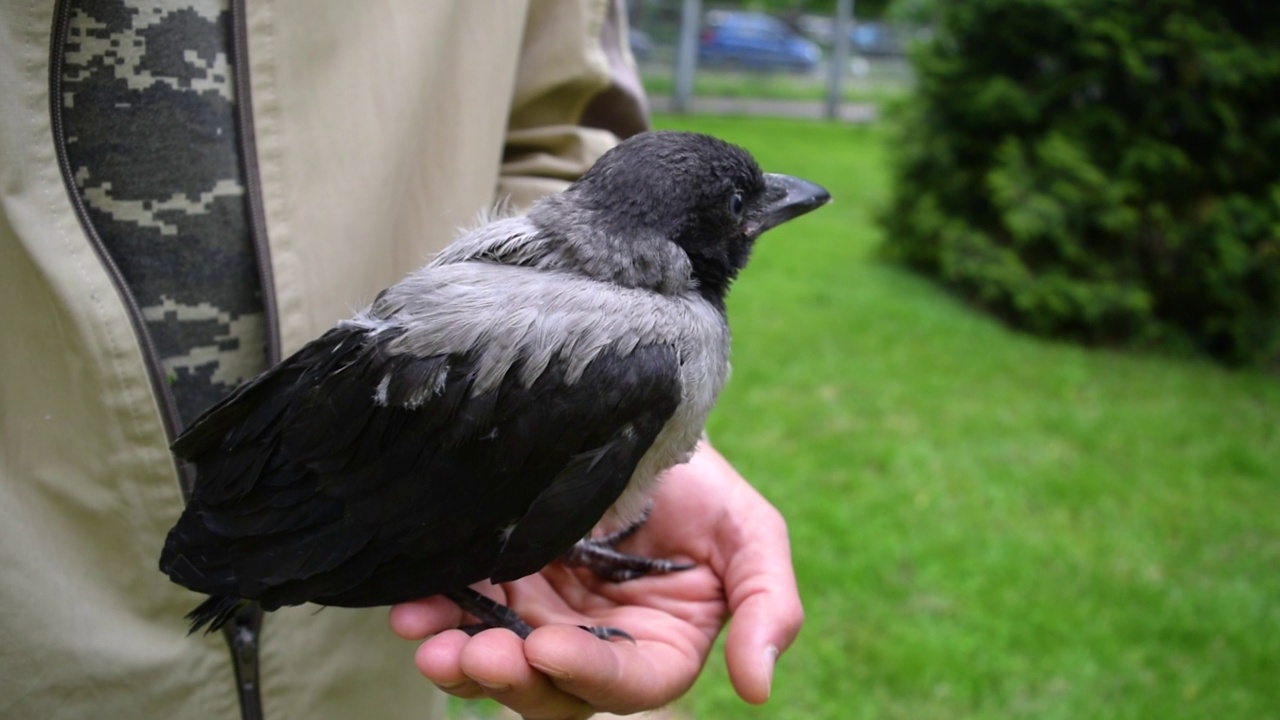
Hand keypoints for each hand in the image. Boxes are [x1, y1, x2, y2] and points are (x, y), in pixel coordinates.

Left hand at [388, 442, 803, 718]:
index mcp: (662, 646)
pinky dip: (438, 614)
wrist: (642, 418)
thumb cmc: (705, 481)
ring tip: (426, 634)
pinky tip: (413, 606)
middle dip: (509, 676)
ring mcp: (544, 615)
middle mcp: (598, 645)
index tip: (544, 645)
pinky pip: (465, 611)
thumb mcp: (751, 534)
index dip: (587, 672)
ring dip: (461, 657)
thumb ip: (766, 607)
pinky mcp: (501, 582)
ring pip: (499, 660)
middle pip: (553, 687)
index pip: (628, 682)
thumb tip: (758, 689)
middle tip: (471, 651)